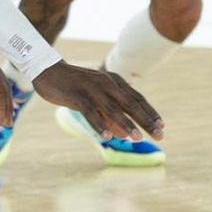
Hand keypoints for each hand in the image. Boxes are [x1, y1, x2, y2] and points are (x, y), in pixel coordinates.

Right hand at [33, 61, 162, 143]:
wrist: (49, 72)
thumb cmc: (76, 87)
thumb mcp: (97, 98)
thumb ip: (111, 114)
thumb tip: (124, 134)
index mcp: (115, 81)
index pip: (138, 98)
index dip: (150, 113)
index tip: (162, 127)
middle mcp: (107, 83)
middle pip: (131, 103)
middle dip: (146, 120)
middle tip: (159, 135)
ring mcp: (92, 88)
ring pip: (113, 108)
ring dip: (126, 124)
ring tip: (137, 139)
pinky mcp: (77, 95)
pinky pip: (90, 112)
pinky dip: (99, 124)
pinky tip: (106, 137)